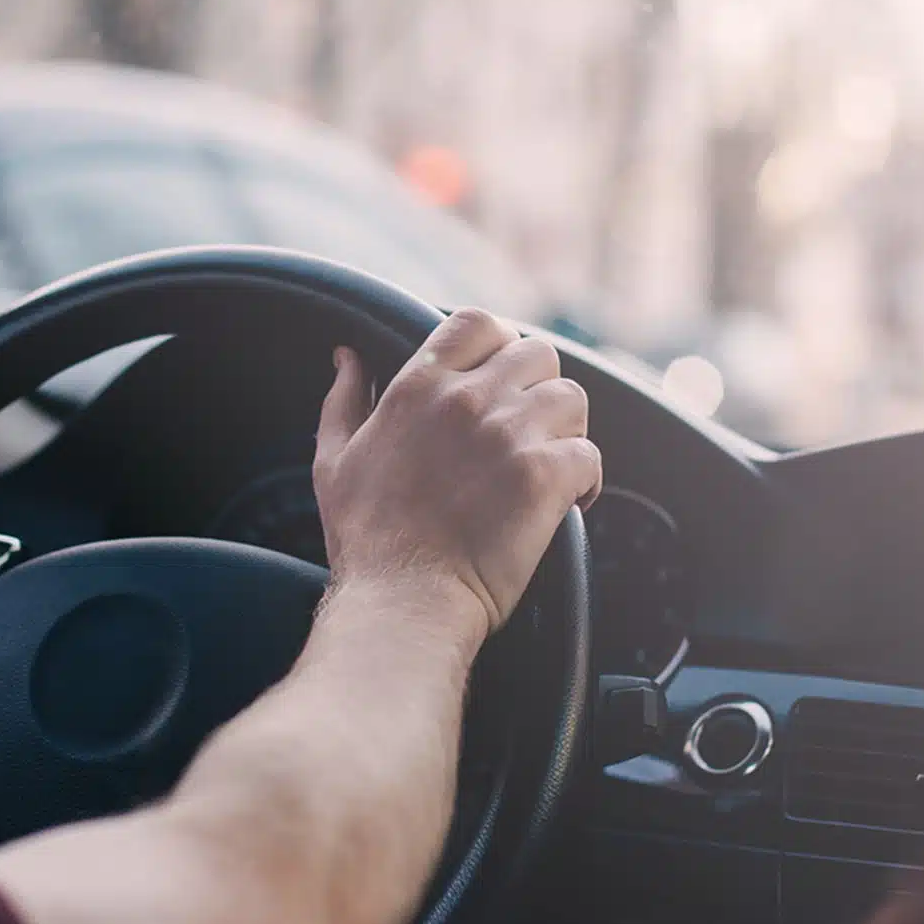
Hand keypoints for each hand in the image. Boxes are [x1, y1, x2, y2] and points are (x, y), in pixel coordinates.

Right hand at [313, 308, 602, 636]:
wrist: (404, 601)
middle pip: (537, 353)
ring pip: (572, 397)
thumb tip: (347, 357)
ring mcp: (509, 436)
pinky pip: (589, 454)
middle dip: (540, 386)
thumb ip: (344, 400)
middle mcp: (467, 400)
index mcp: (418, 387)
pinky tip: (570, 501)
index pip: (478, 323)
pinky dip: (586, 478)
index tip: (502, 374)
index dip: (500, 342)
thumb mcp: (334, 460)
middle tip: (530, 428)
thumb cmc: (367, 540)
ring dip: (567, 429)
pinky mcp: (543, 478)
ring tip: (550, 462)